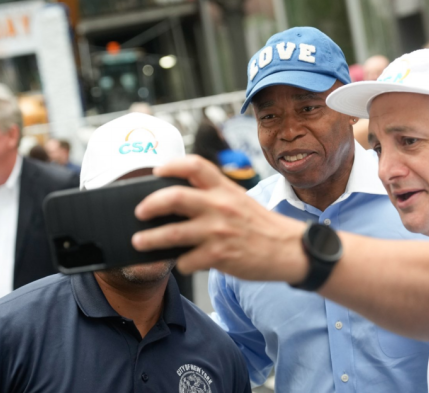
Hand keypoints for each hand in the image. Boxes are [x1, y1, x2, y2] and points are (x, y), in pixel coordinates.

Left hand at [132, 155, 308, 282]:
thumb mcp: (240, 200)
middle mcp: (220, 206)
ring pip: (173, 233)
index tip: (156, 171)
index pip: (194, 165)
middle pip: (174, 197)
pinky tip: (182, 263)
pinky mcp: (220, 255)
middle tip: (140, 212)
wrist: (289, 249)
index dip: (171, 165)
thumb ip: (214, 195)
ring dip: (150, 239)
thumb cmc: (262, 226)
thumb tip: (180, 200)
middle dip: (150, 204)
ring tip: (139, 241)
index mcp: (225, 188)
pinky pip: (188, 260)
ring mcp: (219, 231)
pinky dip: (181, 263)